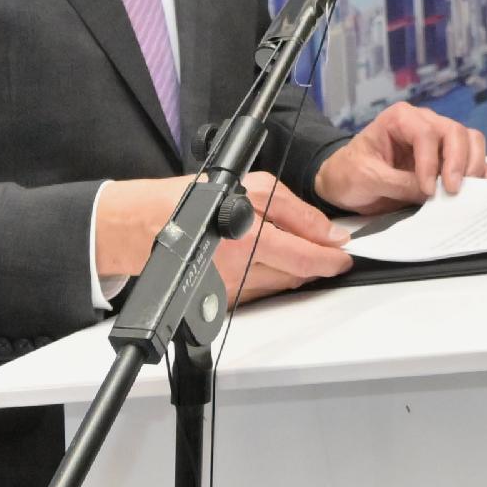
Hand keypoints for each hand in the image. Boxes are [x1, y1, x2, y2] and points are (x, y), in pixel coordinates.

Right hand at [93, 173, 351, 302]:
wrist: (142, 225)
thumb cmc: (190, 200)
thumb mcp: (251, 185)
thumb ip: (295, 210)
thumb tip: (329, 233)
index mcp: (248, 232)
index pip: (305, 253)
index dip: (331, 255)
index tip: (343, 254)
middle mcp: (239, 263)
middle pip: (296, 272)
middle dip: (314, 262)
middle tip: (323, 252)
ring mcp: (228, 286)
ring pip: (280, 285)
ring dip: (292, 271)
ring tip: (285, 251)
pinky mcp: (219, 300)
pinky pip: (259, 294)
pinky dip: (269, 280)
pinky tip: (262, 264)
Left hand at [310, 100, 486, 212]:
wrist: (345, 182)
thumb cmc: (350, 173)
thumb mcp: (366, 179)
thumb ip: (398, 184)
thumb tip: (432, 194)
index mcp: (400, 119)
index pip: (426, 133)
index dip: (431, 161)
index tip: (428, 190)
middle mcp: (424, 122)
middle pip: (455, 132)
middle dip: (459, 162)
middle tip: (452, 190)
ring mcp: (438, 140)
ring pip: (470, 140)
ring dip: (473, 165)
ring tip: (467, 191)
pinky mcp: (446, 159)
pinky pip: (472, 159)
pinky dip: (479, 174)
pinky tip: (479, 191)